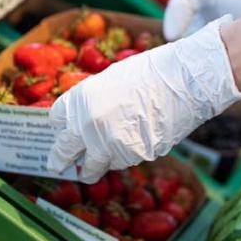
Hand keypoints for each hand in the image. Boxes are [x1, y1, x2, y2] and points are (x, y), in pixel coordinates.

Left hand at [46, 17, 240, 181]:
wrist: (185, 81)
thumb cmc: (150, 73)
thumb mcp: (109, 80)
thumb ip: (91, 102)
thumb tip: (82, 121)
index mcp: (80, 99)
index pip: (55, 121)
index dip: (60, 127)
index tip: (63, 132)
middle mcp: (88, 124)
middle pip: (64, 151)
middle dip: (61, 160)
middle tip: (57, 167)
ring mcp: (109, 144)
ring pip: (94, 165)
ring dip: (96, 163)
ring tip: (97, 164)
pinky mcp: (132, 157)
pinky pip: (120, 163)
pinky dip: (122, 158)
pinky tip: (132, 145)